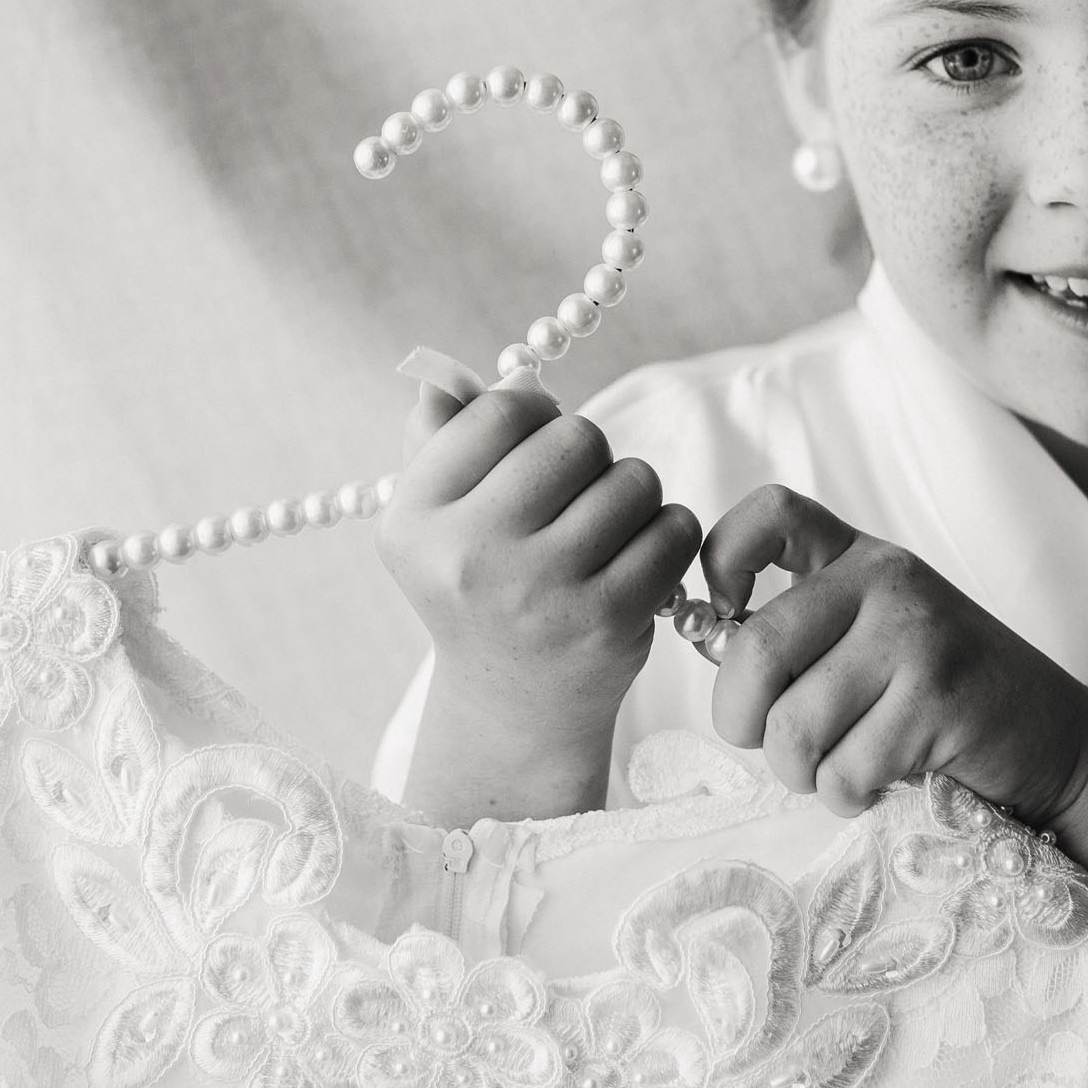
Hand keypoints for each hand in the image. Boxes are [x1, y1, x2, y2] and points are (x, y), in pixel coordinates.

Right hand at [377, 383, 699, 819]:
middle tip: (576, 491)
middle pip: (574, 438)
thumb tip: (441, 381)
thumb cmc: (478, 588)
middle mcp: (470, 555)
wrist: (511, 706)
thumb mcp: (432, 523)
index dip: (534, 411)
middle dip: (588, 454)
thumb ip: (434, 442)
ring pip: (632, 480)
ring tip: (605, 528)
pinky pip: (672, 529)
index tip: (539, 437)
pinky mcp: (608, 621)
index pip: (500, 413)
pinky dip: (667, 533)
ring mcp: (541, 591)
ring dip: (631, 493)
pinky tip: (637, 558)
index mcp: (415, 520)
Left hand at [699, 484, 1087, 820]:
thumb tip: (711, 649)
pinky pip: (842, 770)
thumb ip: (802, 632)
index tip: (725, 615)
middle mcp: (886, 582)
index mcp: (859, 557)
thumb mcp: (875, 633)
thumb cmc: (941, 696)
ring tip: (834, 767)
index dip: (722, 559)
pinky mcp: (938, 702)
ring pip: (793, 725)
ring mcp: (915, 638)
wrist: (1054, 738)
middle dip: (740, 719)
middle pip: (755, 651)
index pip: (771, 514)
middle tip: (768, 739)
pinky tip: (874, 786)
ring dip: (798, 771)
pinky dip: (843, 797)